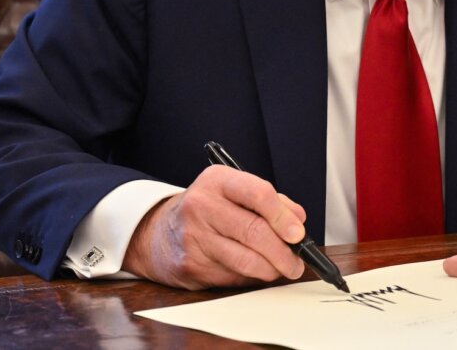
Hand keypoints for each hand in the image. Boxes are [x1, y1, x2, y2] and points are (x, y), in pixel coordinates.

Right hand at [122, 165, 307, 288]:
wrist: (158, 232)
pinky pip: (233, 276)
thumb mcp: (232, 192)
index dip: (283, 217)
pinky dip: (249, 277)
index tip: (299, 234)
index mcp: (217, 180)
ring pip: (246, 260)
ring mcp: (194, 237)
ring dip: (271, 269)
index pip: (258, 193)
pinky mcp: (191, 265)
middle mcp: (202, 205)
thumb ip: (269, 202)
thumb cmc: (205, 210)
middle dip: (283, 252)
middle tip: (297, 262)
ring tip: (280, 269)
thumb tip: (297, 220)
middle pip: (254, 231)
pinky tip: (250, 270)